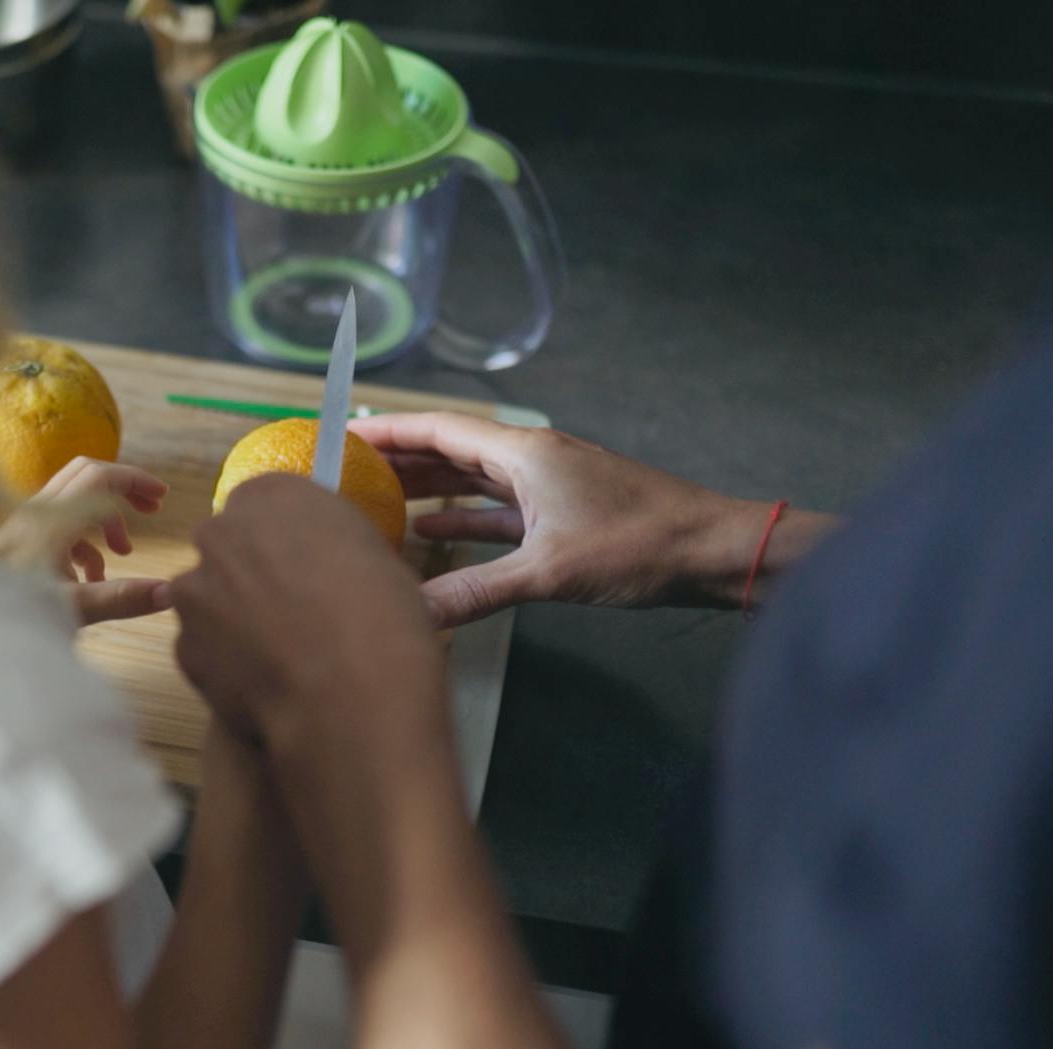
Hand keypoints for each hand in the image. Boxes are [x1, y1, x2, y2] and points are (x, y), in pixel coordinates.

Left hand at [20, 457, 172, 625]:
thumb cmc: (12, 618)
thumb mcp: (73, 611)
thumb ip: (123, 598)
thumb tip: (170, 591)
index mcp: (50, 522)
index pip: (100, 478)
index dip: (135, 481)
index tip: (163, 497)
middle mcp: (33, 515)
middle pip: (85, 476)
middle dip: (122, 489)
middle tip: (152, 509)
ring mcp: (21, 527)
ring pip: (72, 503)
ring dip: (103, 522)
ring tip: (122, 554)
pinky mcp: (16, 544)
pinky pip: (57, 526)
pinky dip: (82, 542)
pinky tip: (90, 579)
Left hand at [170, 474, 441, 754]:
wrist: (350, 693)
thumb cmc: (381, 616)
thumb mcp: (374, 556)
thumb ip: (332, 547)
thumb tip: (332, 566)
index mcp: (272, 495)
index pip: (267, 507)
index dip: (288, 543)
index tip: (306, 569)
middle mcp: (220, 532)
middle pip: (229, 549)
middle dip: (251, 577)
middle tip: (291, 614)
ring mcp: (193, 590)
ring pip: (209, 601)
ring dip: (233, 621)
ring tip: (279, 656)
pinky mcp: (182, 646)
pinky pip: (204, 650)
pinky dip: (227, 665)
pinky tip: (265, 684)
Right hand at [353, 412, 831, 626]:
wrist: (712, 552)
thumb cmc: (640, 546)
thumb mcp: (548, 572)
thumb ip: (475, 592)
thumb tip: (414, 615)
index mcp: (524, 452)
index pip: (439, 429)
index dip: (386, 431)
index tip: (340, 434)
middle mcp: (532, 459)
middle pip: (449, 451)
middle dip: (397, 461)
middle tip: (345, 473)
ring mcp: (549, 486)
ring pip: (472, 481)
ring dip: (427, 490)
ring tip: (376, 503)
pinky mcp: (562, 516)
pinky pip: (496, 511)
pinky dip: (462, 521)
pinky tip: (434, 537)